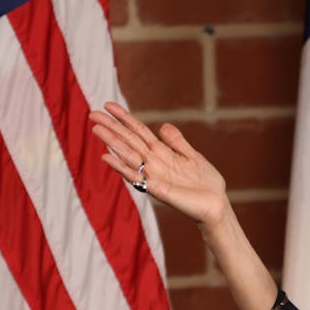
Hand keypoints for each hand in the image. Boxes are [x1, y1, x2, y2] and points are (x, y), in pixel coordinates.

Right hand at [88, 102, 230, 229]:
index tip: (109, 105)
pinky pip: (135, 176)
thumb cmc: (205, 183)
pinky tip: (106, 157)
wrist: (216, 204)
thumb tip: (162, 126)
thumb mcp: (192, 156)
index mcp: (162, 153)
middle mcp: (153, 163)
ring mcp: (153, 176)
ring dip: (112, 142)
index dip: (125, 118)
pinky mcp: (157, 189)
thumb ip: (177, 142)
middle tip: (92, 113)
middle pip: (129, 141)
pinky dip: (120, 166)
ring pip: (128, 155)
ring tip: (96, 129)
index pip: (139, 131)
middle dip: (112, 127)